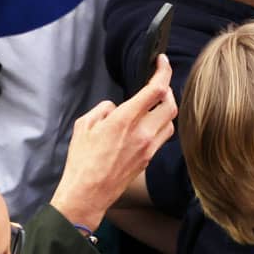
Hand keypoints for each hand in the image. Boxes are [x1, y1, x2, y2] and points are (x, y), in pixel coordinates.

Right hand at [48, 55, 177, 228]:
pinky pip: (163, 138)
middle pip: (171, 105)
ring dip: (165, 110)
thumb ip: (103, 110)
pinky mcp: (149, 159)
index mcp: (125, 120)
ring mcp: (149, 148)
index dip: (163, 72)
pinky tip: (147, 125)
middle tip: (158, 84)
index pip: (155, 90)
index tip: (162, 61)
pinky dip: (160, 126)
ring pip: (170, 122)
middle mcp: (143, 133)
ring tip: (152, 105)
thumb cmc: (82, 160)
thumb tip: (116, 108)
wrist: (89, 192)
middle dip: (168, 91)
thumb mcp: (84, 125)